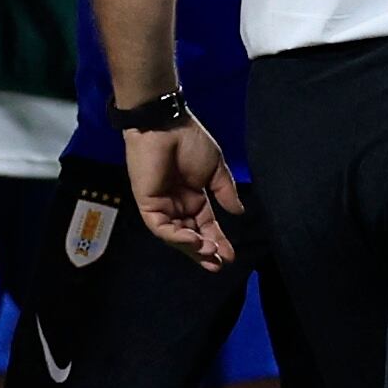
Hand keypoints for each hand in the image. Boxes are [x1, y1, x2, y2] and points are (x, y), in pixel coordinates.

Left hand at [126, 118, 242, 267]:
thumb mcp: (215, 169)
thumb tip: (239, 212)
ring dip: (193, 247)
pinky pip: (161, 228)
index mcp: (194, 198)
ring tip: (210, 253)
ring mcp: (161, 206)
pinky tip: (194, 241)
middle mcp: (177, 205)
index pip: (206, 226)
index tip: (231, 256)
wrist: (166, 124)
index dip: (218, 241)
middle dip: (205, 252)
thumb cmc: (189, 140)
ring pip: (176, 237)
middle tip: (220, 263)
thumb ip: (225, 191)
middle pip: (191, 236)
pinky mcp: (147, 204)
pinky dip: (177, 237)